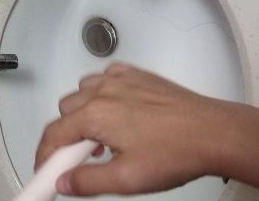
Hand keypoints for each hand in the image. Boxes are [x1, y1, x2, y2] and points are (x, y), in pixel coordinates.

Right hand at [34, 63, 237, 196]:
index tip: (45, 172)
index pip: (53, 135)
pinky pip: (104, 80)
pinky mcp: (137, 75)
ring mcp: (120, 80)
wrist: (214, 132)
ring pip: (82, 93)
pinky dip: (101, 96)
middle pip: (64, 111)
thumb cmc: (177, 151)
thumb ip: (88, 181)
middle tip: (79, 161)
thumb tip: (65, 182)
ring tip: (102, 140)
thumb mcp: (126, 179)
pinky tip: (118, 115)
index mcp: (95, 115)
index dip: (44, 157)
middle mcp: (103, 91)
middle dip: (65, 137)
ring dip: (82, 115)